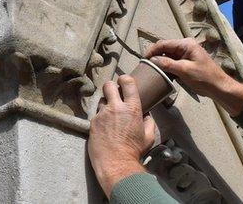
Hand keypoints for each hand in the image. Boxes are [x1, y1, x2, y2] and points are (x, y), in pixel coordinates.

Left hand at [88, 75, 156, 195]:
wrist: (116, 164)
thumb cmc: (134, 151)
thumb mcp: (149, 137)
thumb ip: (149, 122)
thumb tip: (146, 115)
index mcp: (132, 109)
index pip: (127, 82)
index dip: (125, 79)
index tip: (124, 82)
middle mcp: (116, 108)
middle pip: (108, 85)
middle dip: (111, 87)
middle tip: (114, 94)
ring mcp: (102, 114)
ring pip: (101, 100)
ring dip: (105, 104)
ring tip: (109, 115)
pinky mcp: (93, 122)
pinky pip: (96, 114)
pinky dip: (100, 118)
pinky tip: (104, 127)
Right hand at [144, 38, 242, 115]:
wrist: (219, 87)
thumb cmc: (204, 78)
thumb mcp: (184, 70)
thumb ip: (167, 64)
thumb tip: (152, 60)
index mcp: (186, 44)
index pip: (164, 44)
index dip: (152, 51)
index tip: (143, 60)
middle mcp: (185, 46)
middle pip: (165, 48)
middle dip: (155, 56)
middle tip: (146, 66)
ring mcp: (186, 54)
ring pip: (168, 55)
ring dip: (160, 62)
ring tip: (152, 70)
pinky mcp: (187, 62)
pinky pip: (173, 62)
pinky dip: (166, 66)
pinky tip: (162, 73)